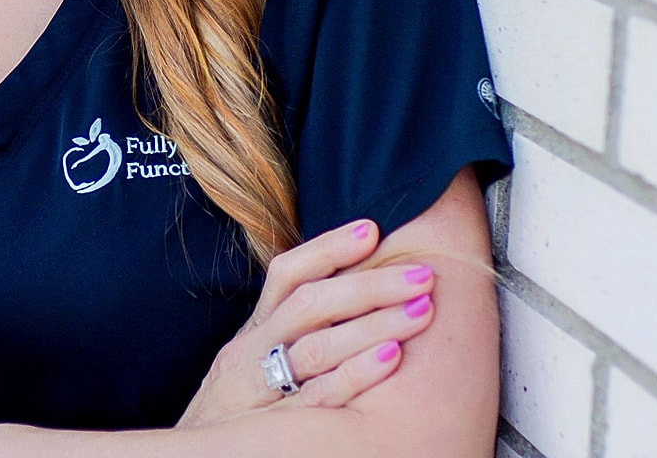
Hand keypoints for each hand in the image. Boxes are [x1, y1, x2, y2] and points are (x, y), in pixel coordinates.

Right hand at [178, 219, 435, 425]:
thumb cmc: (234, 413)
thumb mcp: (249, 363)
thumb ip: (285, 332)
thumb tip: (343, 294)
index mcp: (251, 331)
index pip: (286, 275)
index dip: (328, 248)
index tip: (372, 228)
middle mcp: (251, 352)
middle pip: (310, 305)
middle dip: (370, 284)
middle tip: (422, 273)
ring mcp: (260, 390)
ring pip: (317, 347)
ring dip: (374, 324)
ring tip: (421, 309)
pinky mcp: (273, 428)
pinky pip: (318, 398)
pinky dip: (356, 374)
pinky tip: (392, 358)